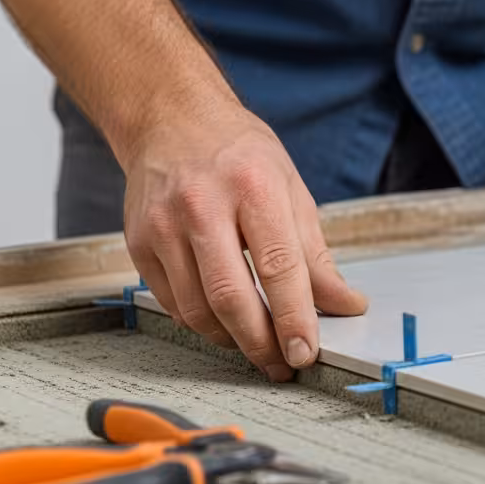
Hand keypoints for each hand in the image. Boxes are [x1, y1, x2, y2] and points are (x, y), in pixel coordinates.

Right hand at [121, 104, 367, 379]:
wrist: (171, 119)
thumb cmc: (240, 153)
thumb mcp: (292, 190)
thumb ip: (317, 254)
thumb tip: (346, 304)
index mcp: (254, 187)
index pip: (279, 268)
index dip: (294, 318)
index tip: (306, 352)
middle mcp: (202, 205)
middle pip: (231, 297)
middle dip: (261, 343)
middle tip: (283, 365)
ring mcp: (163, 226)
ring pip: (197, 308)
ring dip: (232, 340)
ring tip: (259, 347)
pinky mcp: (138, 243)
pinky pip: (173, 303)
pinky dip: (202, 324)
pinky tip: (225, 324)